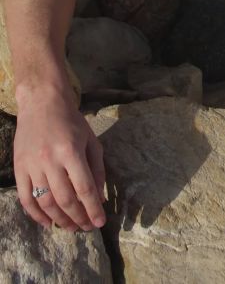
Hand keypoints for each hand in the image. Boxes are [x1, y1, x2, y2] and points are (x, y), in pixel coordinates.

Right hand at [14, 87, 105, 231]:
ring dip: (59, 219)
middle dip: (78, 218)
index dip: (93, 209)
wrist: (42, 102)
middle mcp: (50, 160)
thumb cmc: (71, 121)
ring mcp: (32, 165)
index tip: (100, 222)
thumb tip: (99, 197)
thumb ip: (97, 169)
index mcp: (71, 151)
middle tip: (86, 228)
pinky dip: (35, 215)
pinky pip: (25, 198)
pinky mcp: (18, 168)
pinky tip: (47, 222)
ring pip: (45, 202)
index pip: (84, 188)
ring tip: (70, 227)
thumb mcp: (91, 140)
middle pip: (65, 199)